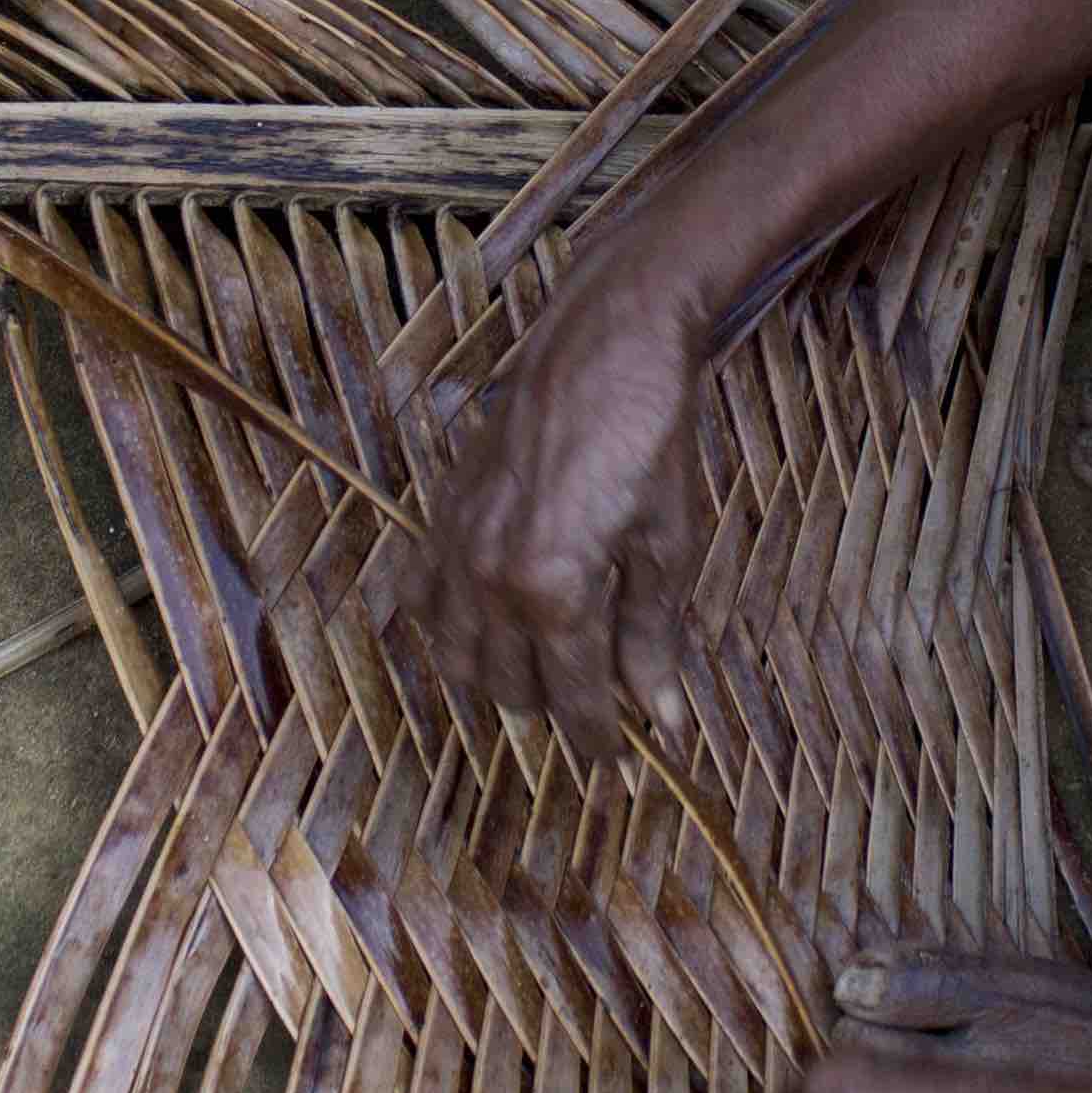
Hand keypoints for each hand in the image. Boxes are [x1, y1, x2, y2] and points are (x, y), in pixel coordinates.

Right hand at [422, 263, 710, 758]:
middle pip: (509, 688)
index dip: (599, 737)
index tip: (619, 755)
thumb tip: (662, 720)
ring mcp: (455, 543)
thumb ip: (654, 637)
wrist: (608, 337)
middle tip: (594, 706)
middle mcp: (488, 577)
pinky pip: (422, 596)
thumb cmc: (652, 436)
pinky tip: (476, 626)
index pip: (572, 699)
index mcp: (552, 590)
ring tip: (541, 677)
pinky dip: (444, 626)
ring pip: (457, 655)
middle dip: (552, 708)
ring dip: (497, 679)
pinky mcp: (442, 511)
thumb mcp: (670, 543)